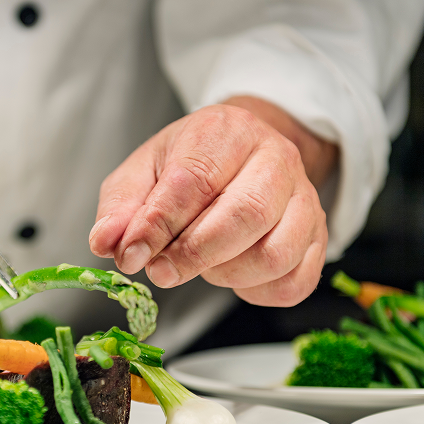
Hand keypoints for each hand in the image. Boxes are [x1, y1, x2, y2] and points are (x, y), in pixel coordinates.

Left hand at [89, 97, 337, 306]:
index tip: (131, 255)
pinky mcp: (317, 237)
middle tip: (160, 272)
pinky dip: (257, 292)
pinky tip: (231, 275)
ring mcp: (304, 199)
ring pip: (275, 254)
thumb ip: (121, 207)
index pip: (194, 181)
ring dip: (226, 274)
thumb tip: (105, 243)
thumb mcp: (142, 172)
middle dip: (194, 255)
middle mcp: (276, 158)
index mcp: (226, 131)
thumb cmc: (187, 164)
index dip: (158, 226)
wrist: (242, 154)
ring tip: (199, 264)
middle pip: (245, 216)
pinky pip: (294, 282)